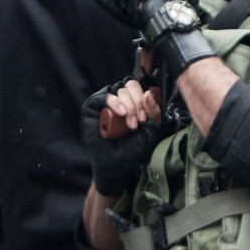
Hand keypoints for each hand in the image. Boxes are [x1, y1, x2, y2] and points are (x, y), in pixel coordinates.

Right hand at [82, 78, 169, 194]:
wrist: (114, 163)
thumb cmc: (132, 148)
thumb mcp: (149, 132)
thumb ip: (153, 113)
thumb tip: (148, 93)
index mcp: (138, 102)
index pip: (145, 89)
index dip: (147, 101)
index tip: (145, 118)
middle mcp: (124, 99)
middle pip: (133, 86)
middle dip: (138, 104)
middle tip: (138, 122)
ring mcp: (109, 101)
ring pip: (122, 90)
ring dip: (128, 106)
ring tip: (129, 124)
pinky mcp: (95, 104)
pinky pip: (106, 95)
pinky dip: (114, 103)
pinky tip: (120, 113)